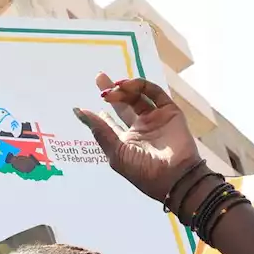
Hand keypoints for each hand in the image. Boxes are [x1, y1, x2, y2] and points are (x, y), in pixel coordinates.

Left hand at [74, 75, 200, 202]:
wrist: (175, 176)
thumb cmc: (143, 170)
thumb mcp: (115, 152)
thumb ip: (99, 130)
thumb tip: (78, 111)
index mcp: (126, 142)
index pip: (111, 123)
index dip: (101, 113)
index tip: (91, 101)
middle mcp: (140, 129)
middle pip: (124, 104)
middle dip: (111, 91)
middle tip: (100, 77)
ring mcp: (155, 119)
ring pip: (138, 96)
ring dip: (125, 89)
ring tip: (114, 87)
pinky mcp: (169, 111)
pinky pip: (155, 93)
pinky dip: (141, 86)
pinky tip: (127, 85)